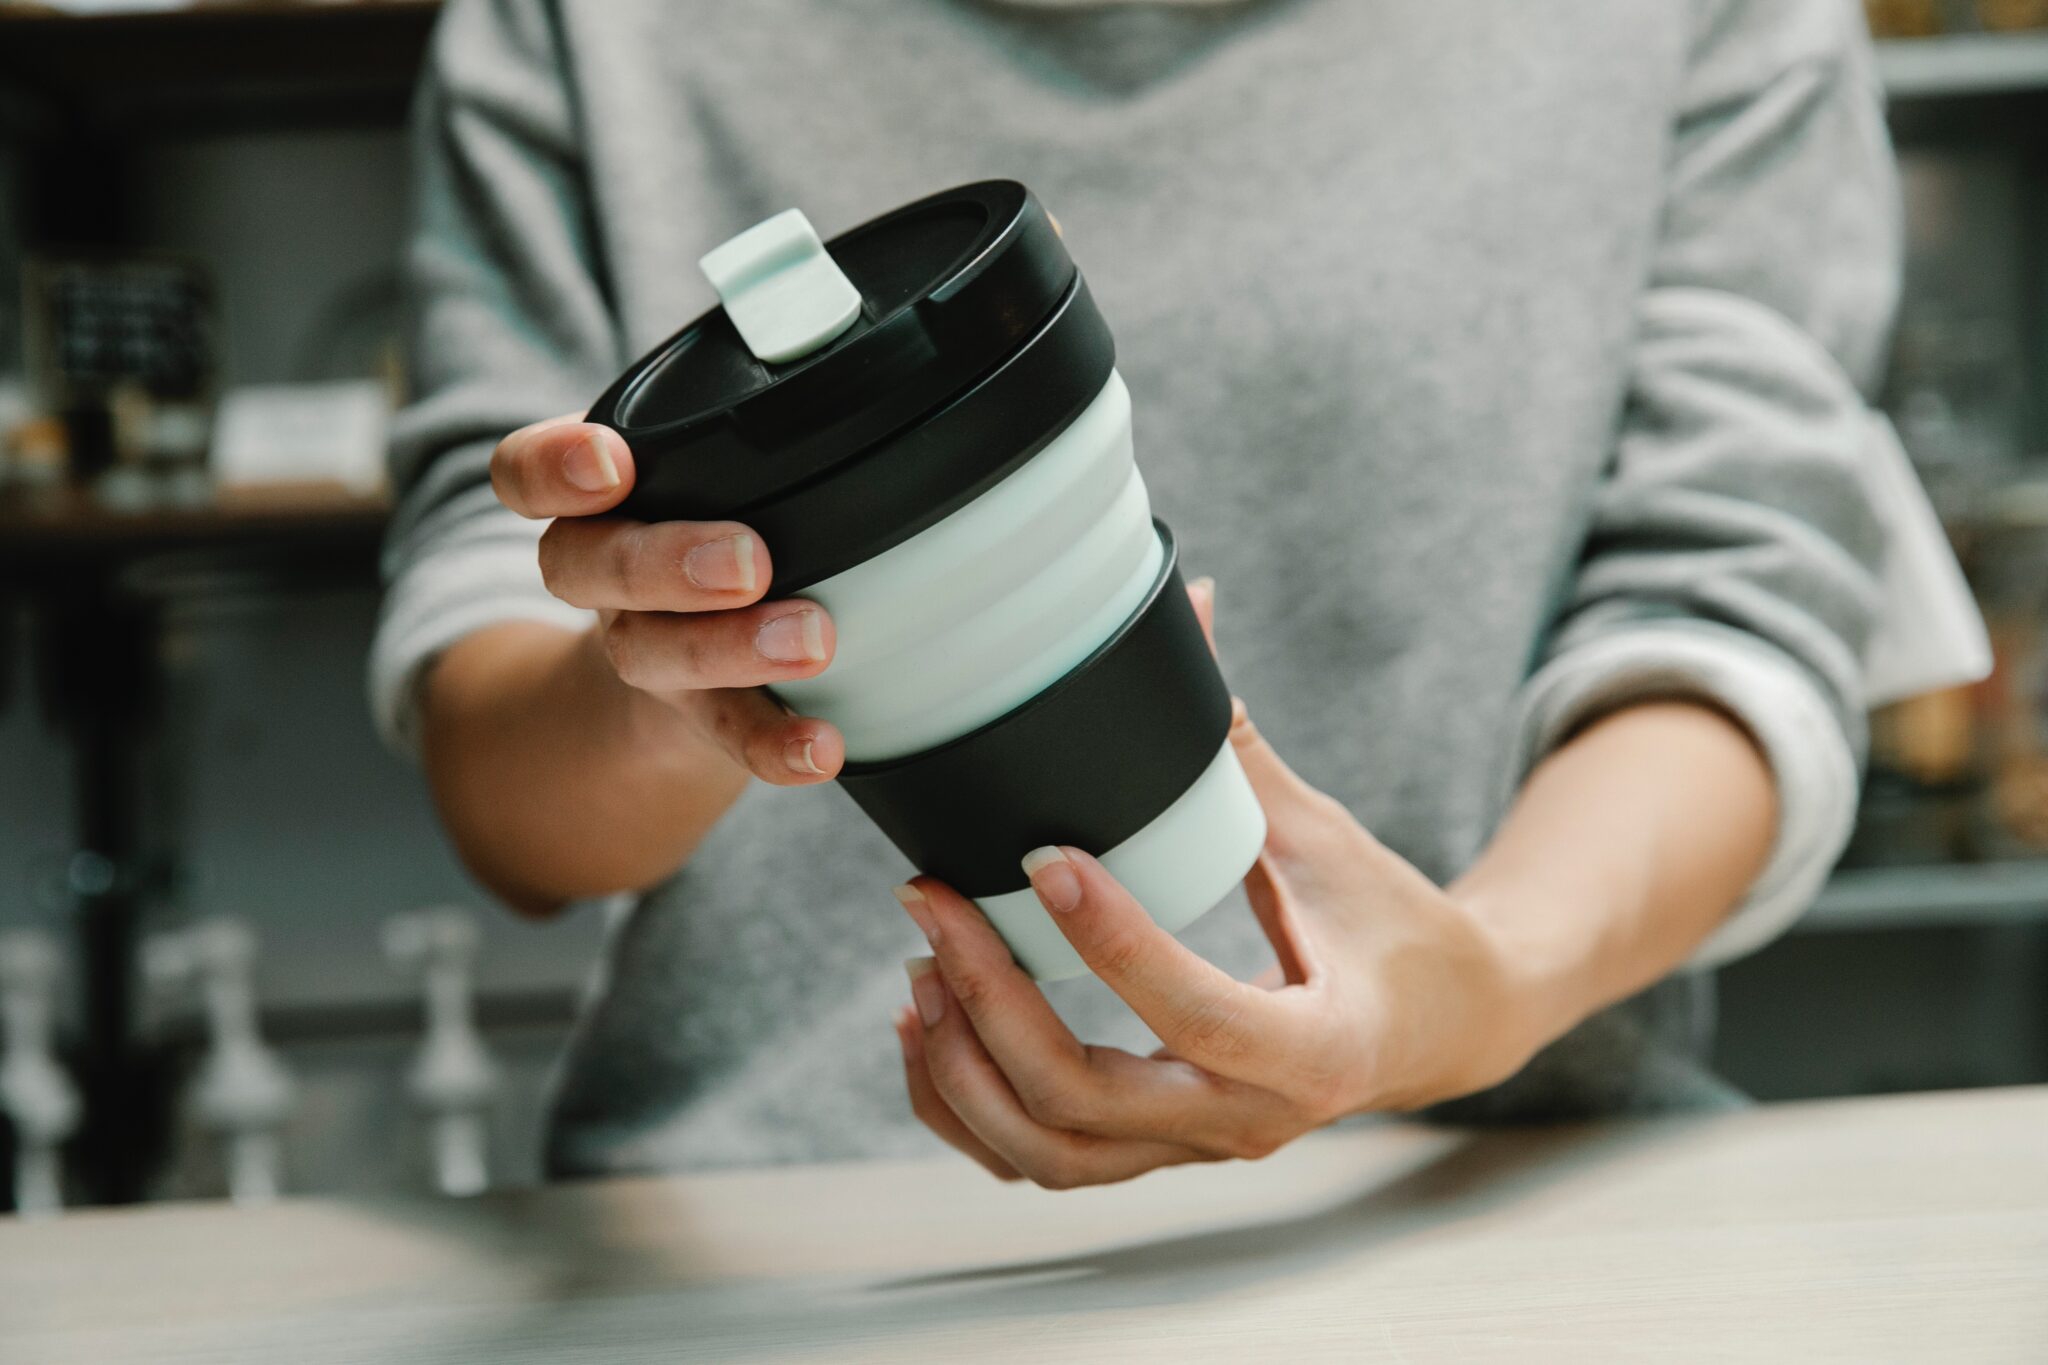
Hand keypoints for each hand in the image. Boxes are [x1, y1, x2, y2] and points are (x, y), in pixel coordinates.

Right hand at [491, 414, 843, 783]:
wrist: (662, 682)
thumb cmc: (700, 529)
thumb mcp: (702, 463)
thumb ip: (746, 398)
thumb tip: (813, 287)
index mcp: (591, 500)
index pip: (527, 473)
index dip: (554, 467)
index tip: (608, 461)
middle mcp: (597, 576)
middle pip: (590, 566)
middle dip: (665, 561)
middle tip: (747, 558)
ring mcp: (640, 650)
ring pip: (654, 652)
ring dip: (730, 649)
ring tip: (813, 638)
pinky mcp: (693, 717)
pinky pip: (723, 735)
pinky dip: (772, 744)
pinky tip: (821, 747)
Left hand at [890, 704, 1544, 1188]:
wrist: (1442, 1026)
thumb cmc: (1392, 926)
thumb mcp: (1325, 837)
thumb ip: (1236, 746)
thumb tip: (1187, 611)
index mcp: (1314, 1047)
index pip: (1192, 1011)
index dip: (1109, 941)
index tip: (1042, 858)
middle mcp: (1249, 1121)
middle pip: (1085, 1100)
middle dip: (990, 1002)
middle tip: (932, 903)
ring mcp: (1198, 1149)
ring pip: (1049, 1152)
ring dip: (965, 1068)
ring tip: (922, 965)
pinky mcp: (1160, 1152)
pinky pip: (1044, 1161)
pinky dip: (971, 1109)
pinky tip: (930, 1029)